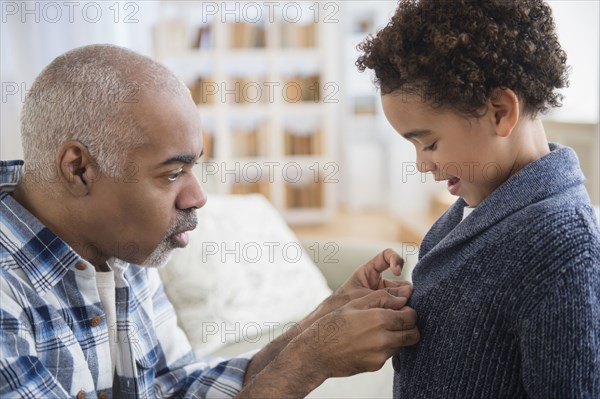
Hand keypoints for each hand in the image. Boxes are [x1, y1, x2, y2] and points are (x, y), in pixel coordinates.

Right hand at [292, 289, 418, 378]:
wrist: (316, 352)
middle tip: (399, 321)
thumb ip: (381, 298)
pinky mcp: (376, 366)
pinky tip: (368, 342)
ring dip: (398, 337)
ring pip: (403, 345)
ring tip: (380, 331)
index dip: (409, 312)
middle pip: (413, 334)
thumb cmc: (333, 325)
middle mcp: (383, 339)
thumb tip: (402, 299)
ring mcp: (380, 355)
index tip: (403, 310)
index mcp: (379, 319)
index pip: (411, 317)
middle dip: (410, 327)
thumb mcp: (354, 303)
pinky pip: (389, 355)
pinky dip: (385, 348)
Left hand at [315, 249, 411, 318]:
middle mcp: (380, 284)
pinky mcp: (389, 311)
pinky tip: (402, 317)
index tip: (397, 271)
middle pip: (401, 282)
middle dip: (405, 290)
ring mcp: (385, 298)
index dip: (395, 259)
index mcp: (369, 272)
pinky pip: (401, 309)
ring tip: (402, 312)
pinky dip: (404, 312)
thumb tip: (408, 292)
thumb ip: (383, 294)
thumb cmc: (342, 306)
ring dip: (406, 303)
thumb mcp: (361, 295)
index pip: (387, 257)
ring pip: (405, 297)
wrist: (333, 324)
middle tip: (404, 301)